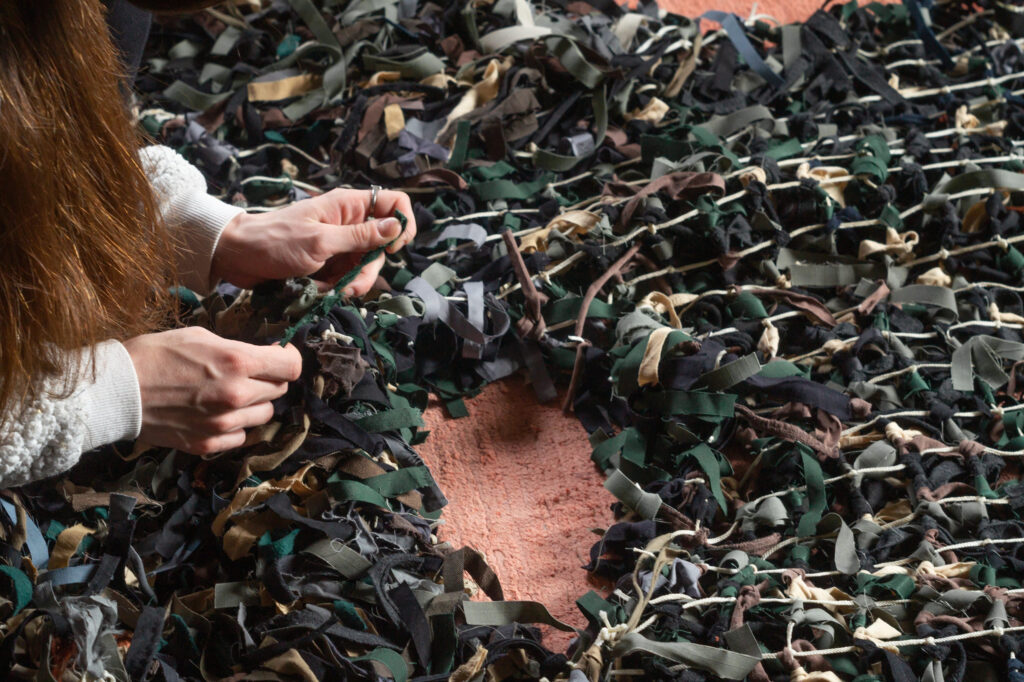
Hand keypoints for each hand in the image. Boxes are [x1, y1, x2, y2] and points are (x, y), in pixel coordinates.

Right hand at [123, 327, 301, 455]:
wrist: (116, 390)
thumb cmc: (155, 355)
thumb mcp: (200, 337)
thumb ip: (238, 349)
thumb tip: (264, 356)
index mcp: (237, 362)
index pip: (291, 366)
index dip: (288, 359)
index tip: (280, 357)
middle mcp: (236, 394)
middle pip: (279, 389)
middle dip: (267, 379)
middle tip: (245, 373)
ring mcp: (224, 422)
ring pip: (264, 414)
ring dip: (254, 404)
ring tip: (228, 394)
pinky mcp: (209, 443)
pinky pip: (242, 435)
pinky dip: (235, 425)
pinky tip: (215, 413)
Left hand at [210, 187, 417, 293]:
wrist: (238, 256)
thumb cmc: (274, 241)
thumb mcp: (320, 242)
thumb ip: (361, 236)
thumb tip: (397, 226)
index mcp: (349, 206)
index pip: (395, 203)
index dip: (401, 225)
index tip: (390, 248)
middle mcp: (349, 222)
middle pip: (383, 244)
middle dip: (369, 269)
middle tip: (350, 285)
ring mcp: (340, 244)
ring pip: (366, 265)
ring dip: (352, 283)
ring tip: (329, 290)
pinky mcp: (330, 262)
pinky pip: (348, 276)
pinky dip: (337, 287)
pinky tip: (319, 289)